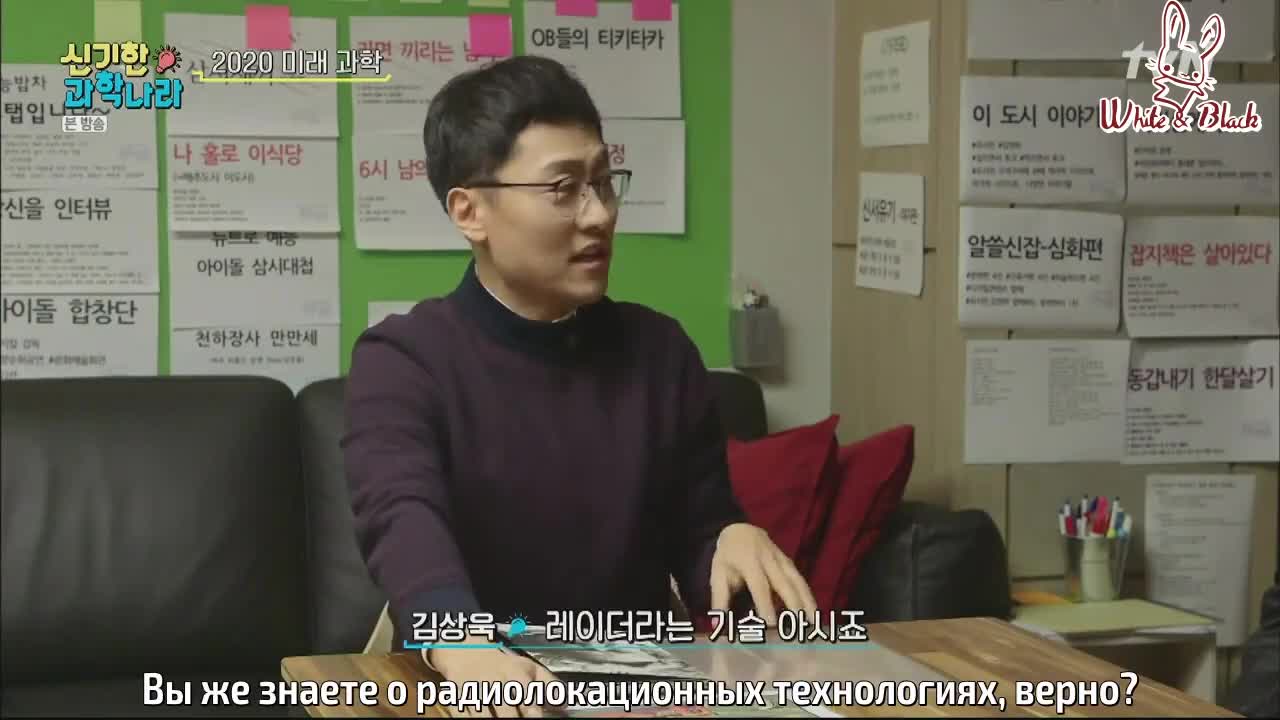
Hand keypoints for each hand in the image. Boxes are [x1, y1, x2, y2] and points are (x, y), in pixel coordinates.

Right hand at [430, 646, 560, 717]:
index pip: (528, 701)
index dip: (533, 713)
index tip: (535, 719)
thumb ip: (550, 686)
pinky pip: (466, 715)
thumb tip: (567, 706)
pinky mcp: (458, 696)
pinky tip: (482, 719)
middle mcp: (496, 681)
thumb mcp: (529, 668)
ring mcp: (476, 689)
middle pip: (507, 712)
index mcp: (517, 675)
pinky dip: (472, 719)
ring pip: (485, 716)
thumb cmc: (502, 664)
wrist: (466, 650)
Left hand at [709, 523, 817, 624]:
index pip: (760, 586)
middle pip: (785, 584)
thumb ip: (720, 600)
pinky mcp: (789, 562)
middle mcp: (769, 560)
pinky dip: (808, 596)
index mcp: (749, 562)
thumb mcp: (717, 574)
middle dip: (793, 606)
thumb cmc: (727, 557)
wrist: (740, 530)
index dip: (765, 604)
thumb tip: (718, 625)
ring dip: (807, 602)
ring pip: (798, 581)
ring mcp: (782, 560)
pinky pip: (800, 580)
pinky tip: (813, 612)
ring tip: (813, 623)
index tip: (770, 624)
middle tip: (798, 628)